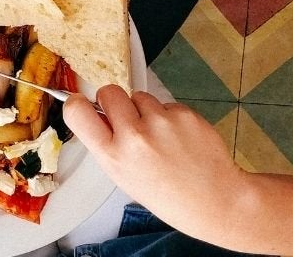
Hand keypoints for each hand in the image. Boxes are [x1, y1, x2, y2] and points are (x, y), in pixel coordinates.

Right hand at [64, 86, 249, 238]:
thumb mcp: (123, 177)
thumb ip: (108, 145)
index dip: (77, 103)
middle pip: (109, 92)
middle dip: (115, 101)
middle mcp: (134, 136)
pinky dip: (170, 116)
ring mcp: (161, 122)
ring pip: (140, 96)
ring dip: (146, 110)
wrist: (215, 200)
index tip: (82, 104)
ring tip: (161, 137)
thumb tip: (98, 114)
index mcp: (113, 156)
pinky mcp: (184, 114)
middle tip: (127, 119)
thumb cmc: (168, 195)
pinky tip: (180, 138)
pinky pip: (166, 104)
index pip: (77, 111)